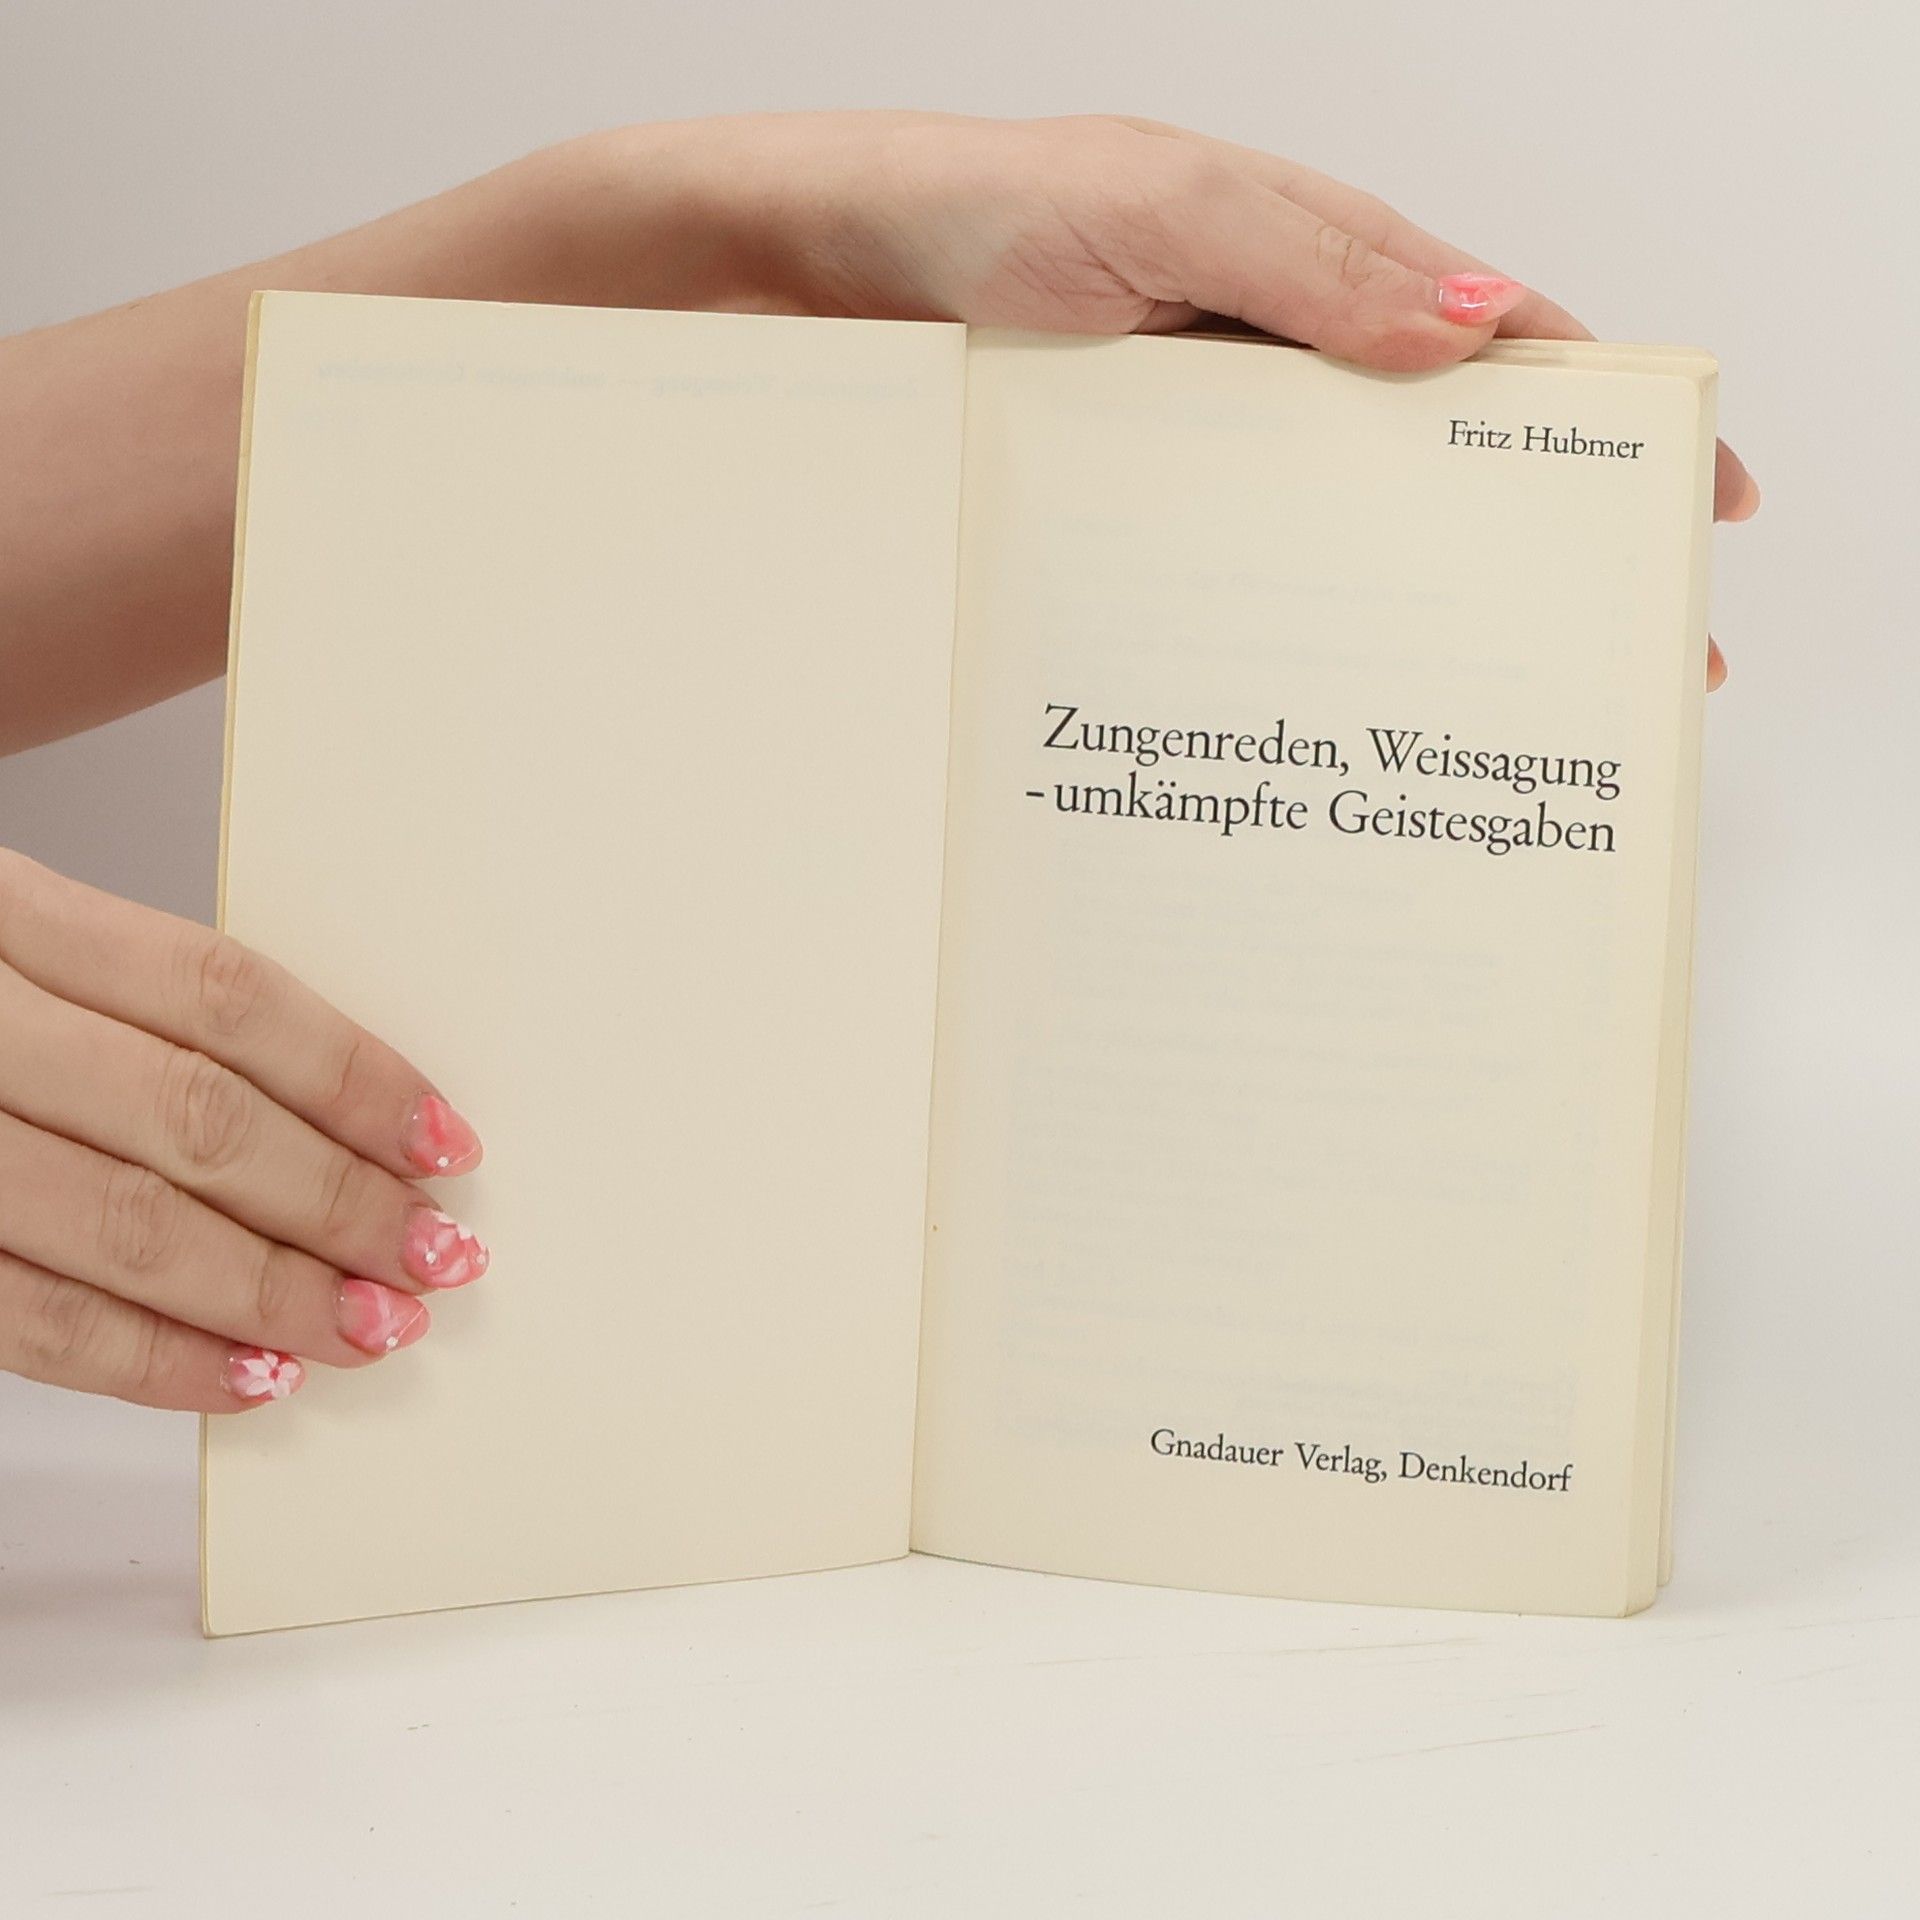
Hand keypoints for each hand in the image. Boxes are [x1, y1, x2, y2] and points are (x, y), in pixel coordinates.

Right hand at [0, 851, 488, 1411]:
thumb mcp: (16, 946)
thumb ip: (141, 1011)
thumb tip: (342, 1118)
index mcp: (6, 915)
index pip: (223, 995)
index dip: (352, 1075)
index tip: (446, 1142)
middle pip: (194, 1118)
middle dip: (337, 1202)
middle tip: (436, 1255)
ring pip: (125, 1227)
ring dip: (272, 1292)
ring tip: (374, 1327)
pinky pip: (33, 1322)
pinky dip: (156, 1361)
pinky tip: (251, 1379)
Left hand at [592, 110, 1758, 686]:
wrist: (804, 282)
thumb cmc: (970, 210)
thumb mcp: (1156, 210)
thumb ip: (1310, 265)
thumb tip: (1475, 335)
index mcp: (1307, 267)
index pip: (1494, 342)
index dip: (1603, 416)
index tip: (1690, 502)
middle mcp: (1262, 363)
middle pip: (1428, 460)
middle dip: (1520, 552)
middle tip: (1597, 661)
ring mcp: (1192, 446)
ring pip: (1327, 534)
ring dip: (1396, 612)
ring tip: (1462, 710)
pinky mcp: (1117, 510)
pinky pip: (1218, 573)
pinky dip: (1270, 629)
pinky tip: (1299, 696)